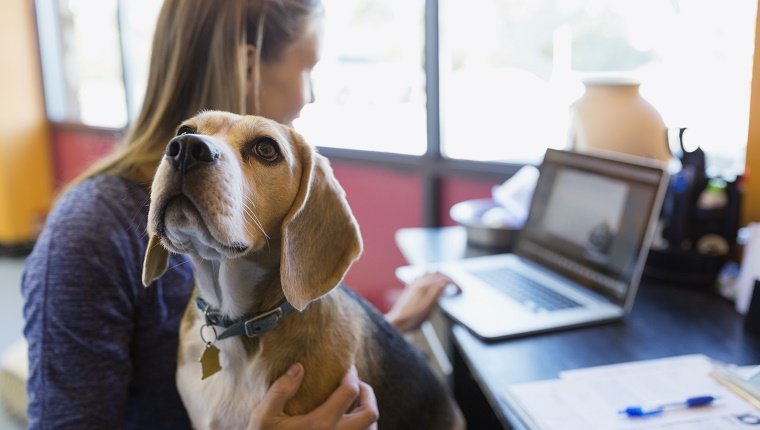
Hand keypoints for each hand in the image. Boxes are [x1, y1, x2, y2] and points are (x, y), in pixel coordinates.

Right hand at [247, 363, 378, 429]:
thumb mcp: (265, 417)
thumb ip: (281, 390)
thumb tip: (299, 368)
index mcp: (321, 424)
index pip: (349, 392)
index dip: (351, 374)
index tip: (347, 368)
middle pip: (370, 412)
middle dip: (368, 393)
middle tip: (356, 384)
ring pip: (371, 429)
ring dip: (367, 413)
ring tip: (355, 403)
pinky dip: (363, 428)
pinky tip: (349, 422)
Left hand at [385, 272, 458, 332]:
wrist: (397, 323)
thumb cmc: (412, 318)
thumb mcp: (428, 308)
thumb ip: (437, 293)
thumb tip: (445, 283)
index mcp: (424, 287)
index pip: (443, 279)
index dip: (453, 283)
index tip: (459, 288)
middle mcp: (418, 283)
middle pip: (437, 273)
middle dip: (448, 277)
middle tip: (455, 285)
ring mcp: (414, 285)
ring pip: (429, 273)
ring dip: (439, 275)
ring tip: (446, 282)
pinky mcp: (410, 288)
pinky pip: (421, 277)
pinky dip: (429, 277)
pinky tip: (430, 283)